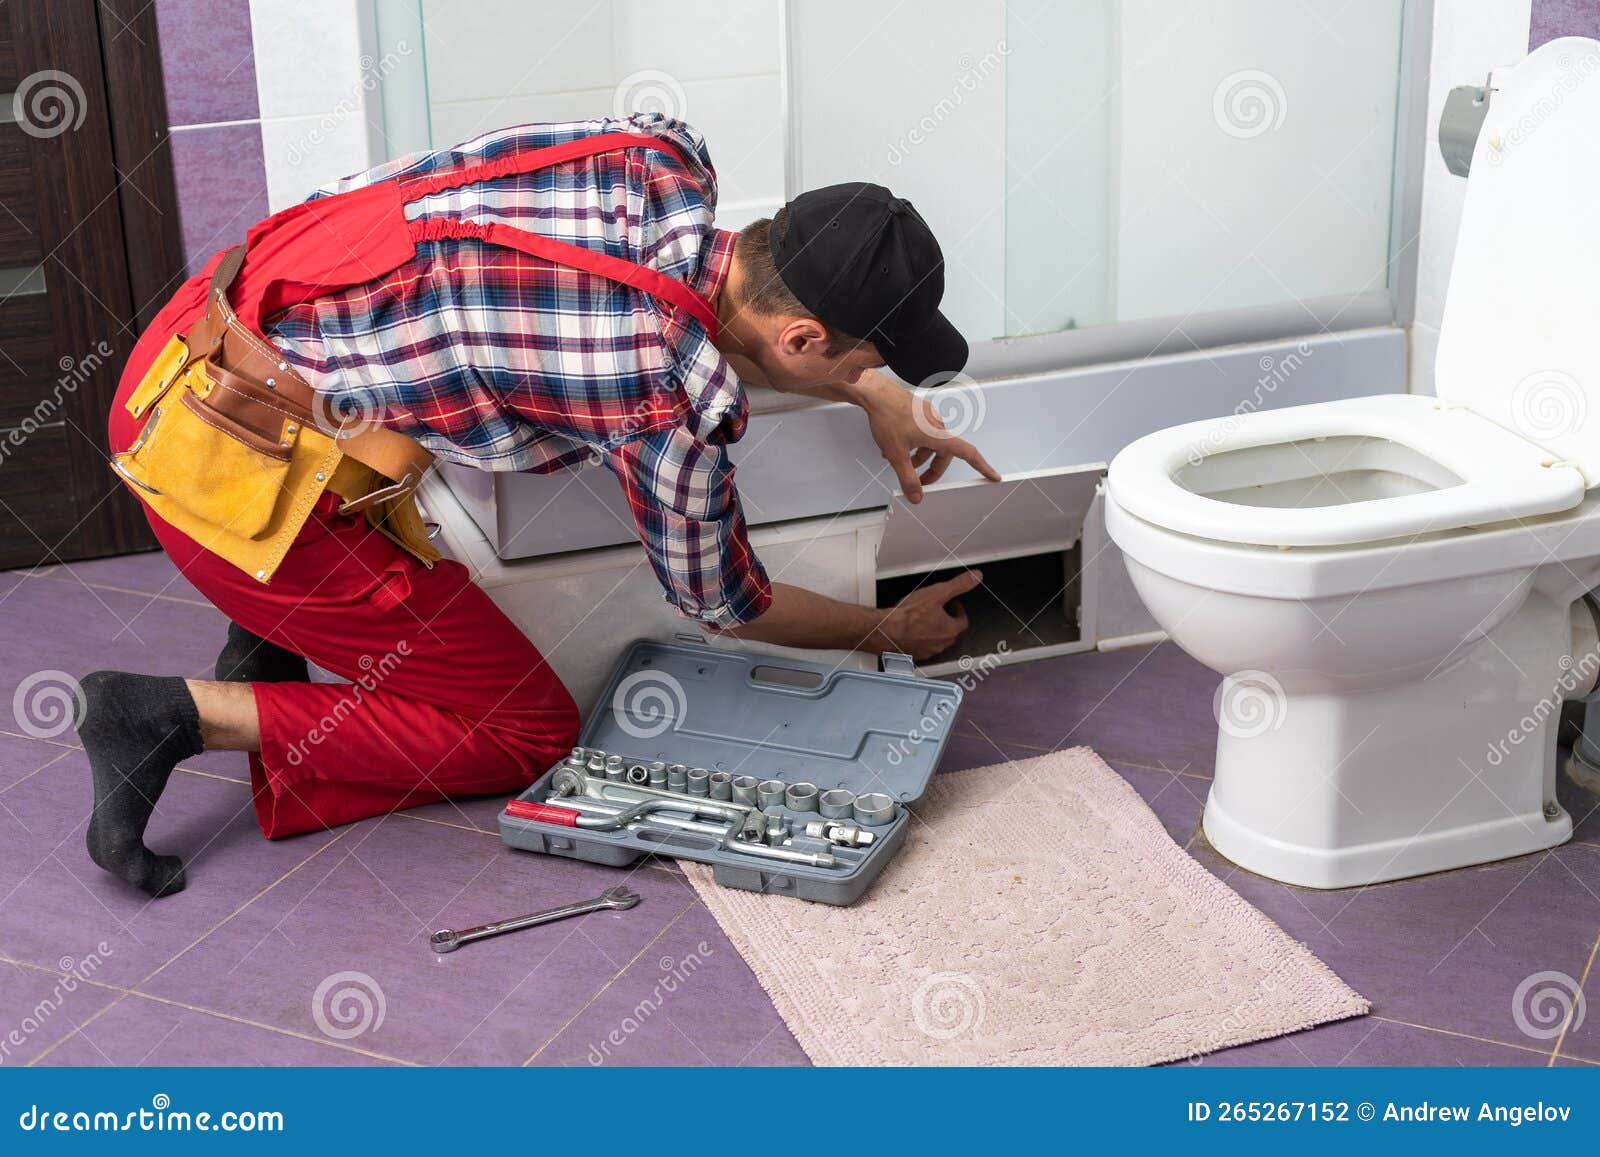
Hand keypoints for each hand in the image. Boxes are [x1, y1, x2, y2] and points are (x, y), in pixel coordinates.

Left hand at [855, 373, 1000, 502]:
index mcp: (939, 435)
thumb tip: (916, 495)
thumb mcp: (897, 455)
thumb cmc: (887, 416)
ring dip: (919, 457)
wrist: (876, 394)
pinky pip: (923, 433)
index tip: (993, 475)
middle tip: (919, 482)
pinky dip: (914, 444)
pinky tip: (896, 446)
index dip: (982, 467)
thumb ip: (908, 478)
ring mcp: (929, 417)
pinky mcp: (919, 412)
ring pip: (931, 444)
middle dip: (932, 470)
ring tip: (899, 461)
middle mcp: (938, 425)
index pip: (968, 454)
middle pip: (944, 454)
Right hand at [875, 571, 982, 659]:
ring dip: (934, 632)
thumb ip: (958, 585)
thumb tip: (975, 577)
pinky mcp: (912, 655)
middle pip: (951, 633)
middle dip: (948, 622)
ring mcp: (926, 651)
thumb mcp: (937, 593)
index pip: (962, 622)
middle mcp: (940, 643)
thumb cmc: (908, 616)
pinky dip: (920, 640)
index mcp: (949, 629)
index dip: (959, 611)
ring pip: (936, 642)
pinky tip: (911, 632)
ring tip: (926, 621)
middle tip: (940, 612)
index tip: (953, 605)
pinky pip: (921, 648)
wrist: (886, 631)